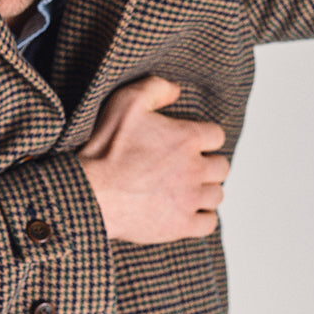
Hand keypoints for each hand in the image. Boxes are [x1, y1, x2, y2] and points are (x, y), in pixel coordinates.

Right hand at [77, 76, 228, 242]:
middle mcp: (195, 169)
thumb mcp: (126, 102)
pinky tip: (188, 211)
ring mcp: (190, 199)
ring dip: (205, 191)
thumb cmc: (106, 148)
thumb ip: (155, 88)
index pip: (216, 136)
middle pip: (221, 167)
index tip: (188, 142)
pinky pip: (209, 223)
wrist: (91, 192)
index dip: (203, 137)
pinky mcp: (181, 225)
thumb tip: (176, 89)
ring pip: (217, 195)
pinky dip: (203, 218)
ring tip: (187, 189)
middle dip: (207, 165)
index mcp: (187, 138)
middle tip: (187, 166)